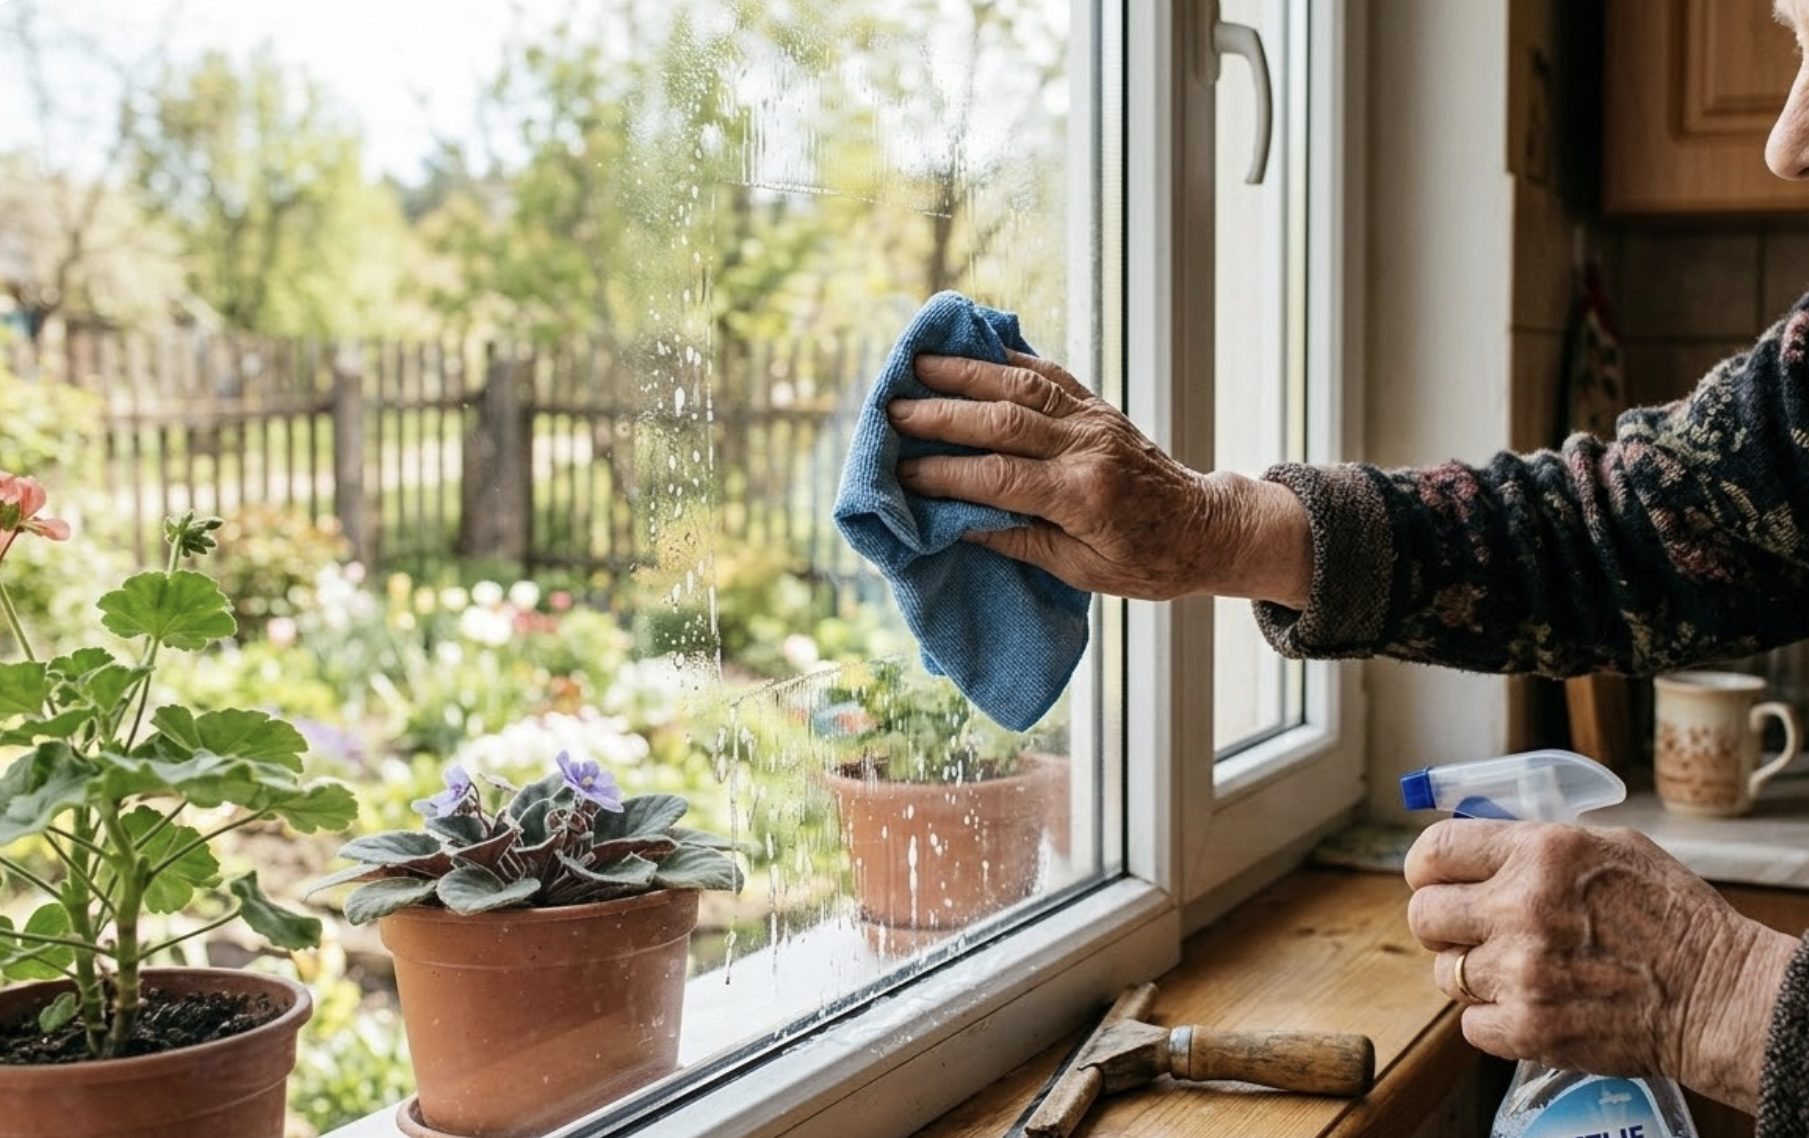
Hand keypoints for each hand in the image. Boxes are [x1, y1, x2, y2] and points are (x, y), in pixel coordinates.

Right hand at [889, 350, 1311, 604]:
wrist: (1205, 529)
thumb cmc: (1145, 562)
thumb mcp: (1082, 570)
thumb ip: (1019, 540)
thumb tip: (955, 520)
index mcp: (1084, 497)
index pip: (999, 477)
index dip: (946, 473)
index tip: (903, 471)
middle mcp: (1088, 448)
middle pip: (1003, 420)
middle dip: (943, 413)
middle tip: (893, 410)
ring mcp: (1095, 420)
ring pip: (1022, 384)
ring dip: (967, 372)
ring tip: (918, 365)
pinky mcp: (1099, 406)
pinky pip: (1049, 373)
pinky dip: (1008, 359)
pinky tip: (974, 351)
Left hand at [1405, 820, 1796, 1111]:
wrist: (1719, 997)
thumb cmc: (1671, 918)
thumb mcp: (1608, 846)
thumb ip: (1534, 843)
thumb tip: (1475, 843)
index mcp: (1538, 853)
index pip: (1433, 849)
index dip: (1426, 867)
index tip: (1434, 879)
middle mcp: (1521, 908)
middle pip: (1423, 914)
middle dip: (1443, 923)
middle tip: (1475, 930)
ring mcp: (1521, 972)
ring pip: (1445, 972)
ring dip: (1474, 974)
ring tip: (1522, 971)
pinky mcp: (1527, 1028)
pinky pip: (1469, 1023)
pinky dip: (1495, 1020)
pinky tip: (1535, 1005)